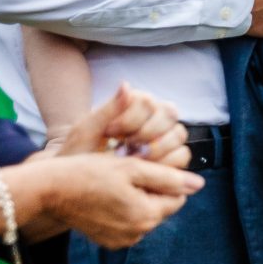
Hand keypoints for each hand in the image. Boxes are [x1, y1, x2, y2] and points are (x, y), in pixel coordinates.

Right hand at [33, 150, 202, 248]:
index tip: (143, 168)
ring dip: (137, 200)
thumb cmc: (90, 173)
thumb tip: (199, 185)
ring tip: (113, 186)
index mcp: (147, 215)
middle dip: (151, 191)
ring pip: (144, 215)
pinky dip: (123, 211)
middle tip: (126, 175)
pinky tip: (105, 198)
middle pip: (161, 207)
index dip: (165, 179)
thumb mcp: (132, 168)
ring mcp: (122, 240)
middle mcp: (138, 233)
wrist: (50, 191)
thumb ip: (168, 177)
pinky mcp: (108, 241)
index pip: (177, 197)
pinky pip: (128, 224)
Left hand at [57, 82, 188, 166]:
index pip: (147, 102)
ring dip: (157, 149)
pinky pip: (182, 156)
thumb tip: (126, 84)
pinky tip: (144, 169)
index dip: (130, 120)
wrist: (80, 179)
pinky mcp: (170, 158)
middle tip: (124, 148)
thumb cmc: (81, 152)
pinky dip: (166, 164)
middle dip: (146, 134)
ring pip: (178, 134)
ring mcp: (165, 137)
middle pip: (169, 114)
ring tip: (133, 160)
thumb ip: (108, 107)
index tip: (109, 134)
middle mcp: (154, 117)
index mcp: (135, 104)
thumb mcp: (87, 129)